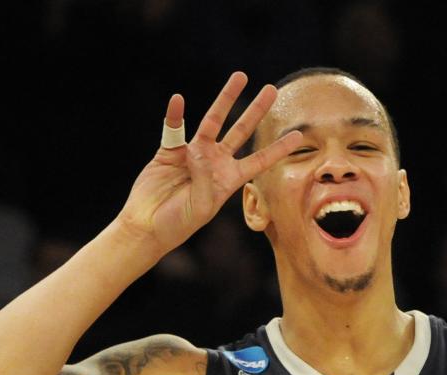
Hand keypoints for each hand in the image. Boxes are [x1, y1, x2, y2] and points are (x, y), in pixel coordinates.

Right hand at [117, 71, 303, 256]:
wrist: (148, 225)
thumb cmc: (178, 223)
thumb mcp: (201, 206)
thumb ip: (206, 179)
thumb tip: (200, 152)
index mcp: (229, 180)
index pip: (260, 160)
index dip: (278, 148)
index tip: (299, 136)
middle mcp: (215, 163)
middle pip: (241, 131)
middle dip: (257, 111)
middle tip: (272, 89)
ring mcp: (193, 154)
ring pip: (213, 121)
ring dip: (226, 99)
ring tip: (240, 77)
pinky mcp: (170, 150)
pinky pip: (174, 128)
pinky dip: (174, 114)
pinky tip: (178, 100)